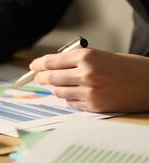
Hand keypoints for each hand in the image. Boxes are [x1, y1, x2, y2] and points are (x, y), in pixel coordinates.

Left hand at [29, 48, 148, 112]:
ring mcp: (89, 91)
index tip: (33, 66)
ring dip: (56, 88)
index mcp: (86, 56)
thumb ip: (77, 60)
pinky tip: (74, 94)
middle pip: (50, 77)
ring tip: (60, 85)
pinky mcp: (94, 106)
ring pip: (58, 92)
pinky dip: (69, 99)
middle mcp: (85, 73)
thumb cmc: (129, 67)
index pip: (51, 61)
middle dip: (41, 77)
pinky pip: (70, 103)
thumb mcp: (102, 55)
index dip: (38, 65)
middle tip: (38, 77)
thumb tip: (52, 66)